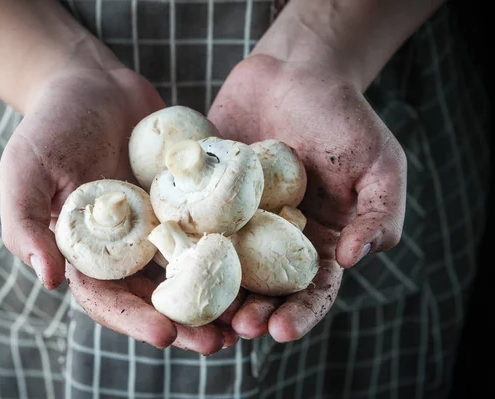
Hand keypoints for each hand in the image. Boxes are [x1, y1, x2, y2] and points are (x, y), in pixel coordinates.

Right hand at [0, 61, 231, 353]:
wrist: (91, 83)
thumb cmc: (50, 124)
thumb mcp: (25, 170)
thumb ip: (27, 224)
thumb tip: (49, 280)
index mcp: (89, 253)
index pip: (108, 299)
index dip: (134, 321)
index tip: (164, 335)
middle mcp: (129, 247)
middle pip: (158, 296)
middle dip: (187, 324)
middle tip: (220, 343)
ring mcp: (161, 224)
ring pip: (191, 270)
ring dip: (218, 297)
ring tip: (248, 318)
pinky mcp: (187, 199)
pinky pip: (211, 227)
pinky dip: (233, 248)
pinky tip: (260, 264)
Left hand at [207, 54, 406, 341]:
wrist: (296, 71)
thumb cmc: (344, 118)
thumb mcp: (381, 167)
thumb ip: (378, 216)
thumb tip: (353, 261)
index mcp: (318, 241)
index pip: (312, 289)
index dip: (299, 313)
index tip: (281, 330)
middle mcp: (275, 237)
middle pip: (262, 286)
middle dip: (251, 312)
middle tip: (237, 329)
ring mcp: (237, 217)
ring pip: (222, 264)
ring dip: (212, 292)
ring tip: (202, 313)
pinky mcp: (206, 194)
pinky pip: (191, 224)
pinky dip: (180, 246)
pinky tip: (169, 266)